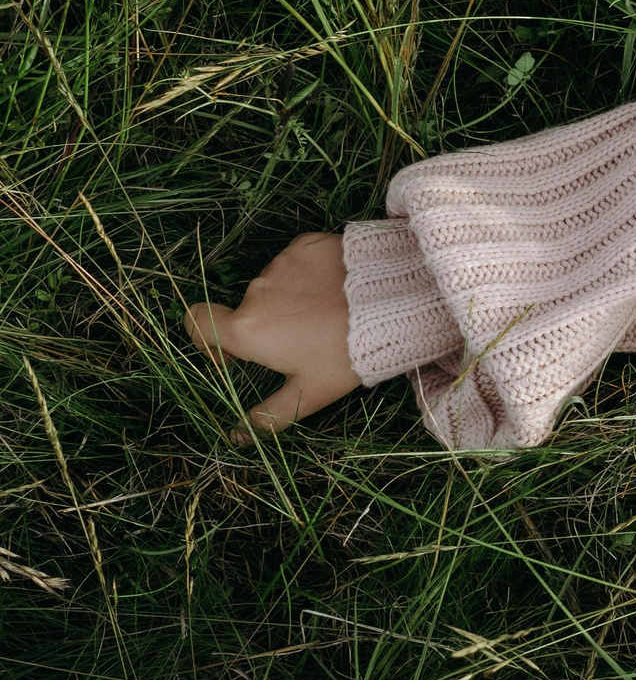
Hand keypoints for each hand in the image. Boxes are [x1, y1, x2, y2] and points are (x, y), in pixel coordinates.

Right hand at [185, 232, 358, 439]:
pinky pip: (298, 262)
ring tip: (328, 316)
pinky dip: (309, 276)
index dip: (207, 338)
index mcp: (247, 328)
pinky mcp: (307, 243)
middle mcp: (257, 290)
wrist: (395, 303)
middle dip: (265, 326)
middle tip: (305, 341)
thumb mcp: (309, 393)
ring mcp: (282, 262)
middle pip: (246, 309)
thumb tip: (236, 436)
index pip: (197, 322)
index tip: (236, 352)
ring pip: (275, 285)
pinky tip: (336, 291)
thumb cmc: (347, 354)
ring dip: (290, 300)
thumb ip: (267, 416)